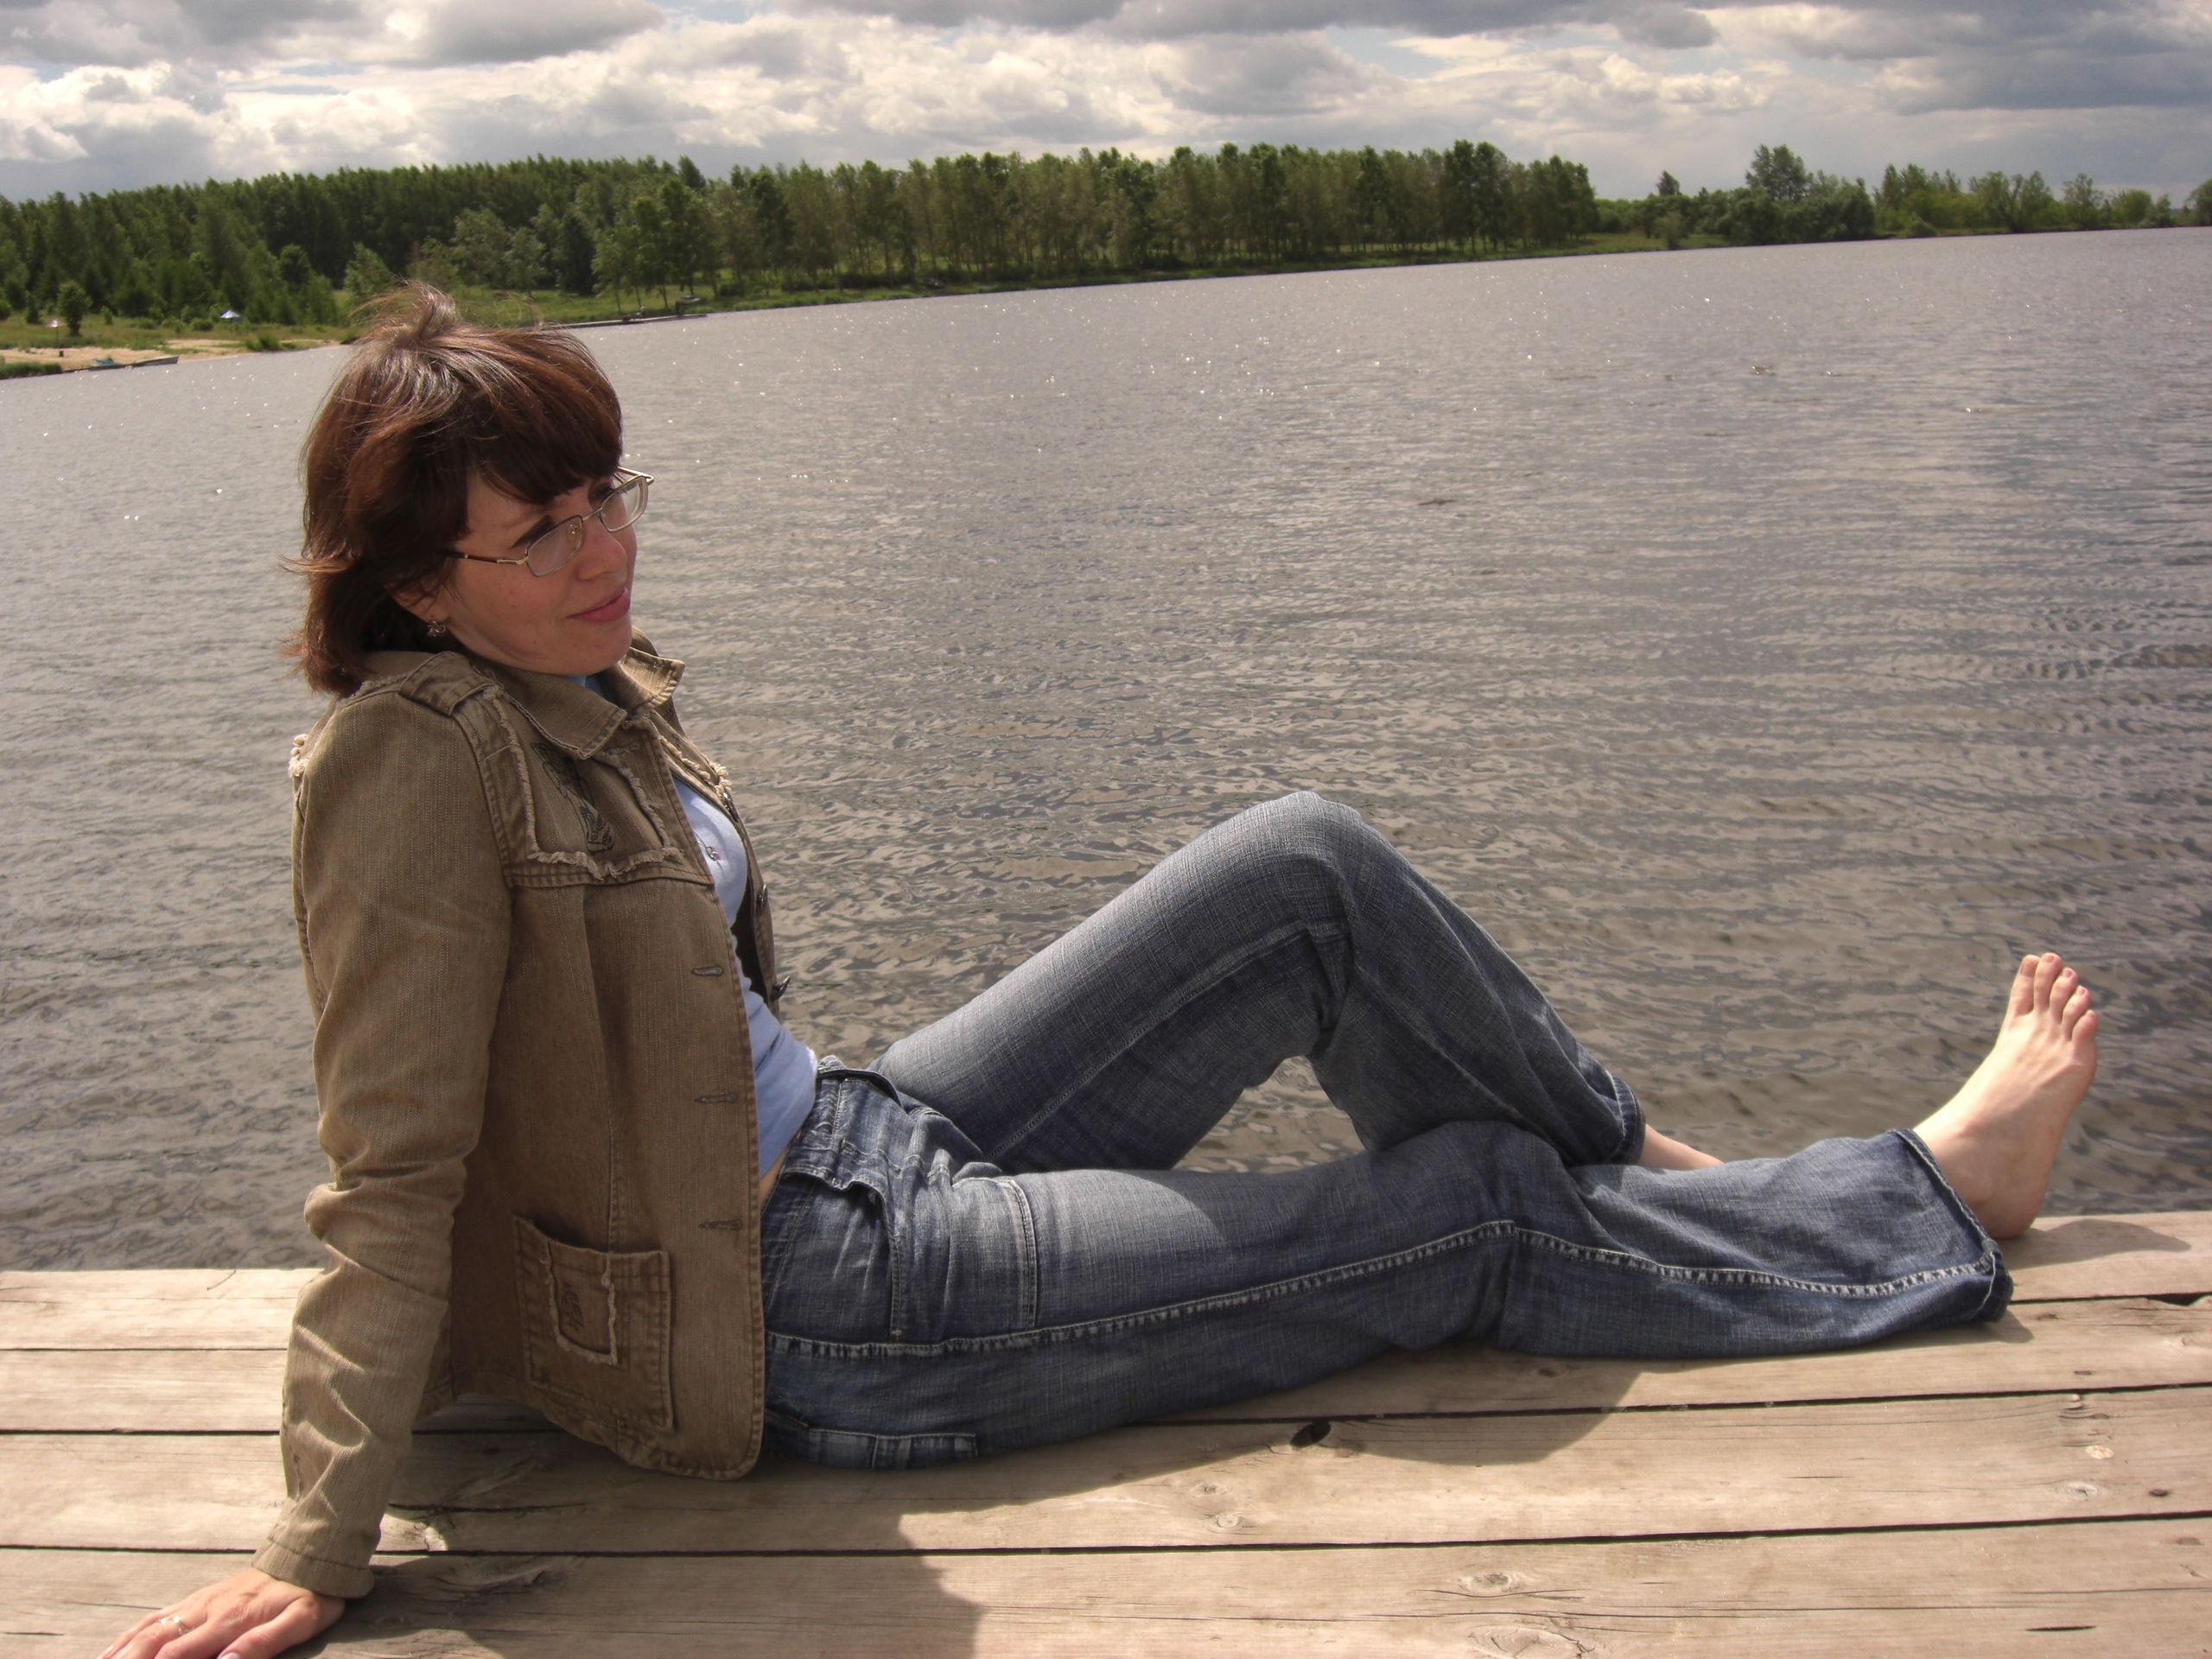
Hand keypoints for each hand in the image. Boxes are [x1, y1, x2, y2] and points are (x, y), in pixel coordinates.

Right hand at [99, 1568, 341, 1658]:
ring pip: (147, 1629)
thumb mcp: (301, 1621)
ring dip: (118, 1653)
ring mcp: (197, 1603)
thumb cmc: (310, 1595)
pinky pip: (154, 1617)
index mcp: (228, 1621)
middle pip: (152, 1643)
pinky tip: (111, 1651)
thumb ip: (264, 1643)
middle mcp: (205, 1611)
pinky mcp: (196, 1598)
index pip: (177, 1655)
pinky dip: (127, 1636)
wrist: (311, 1556)